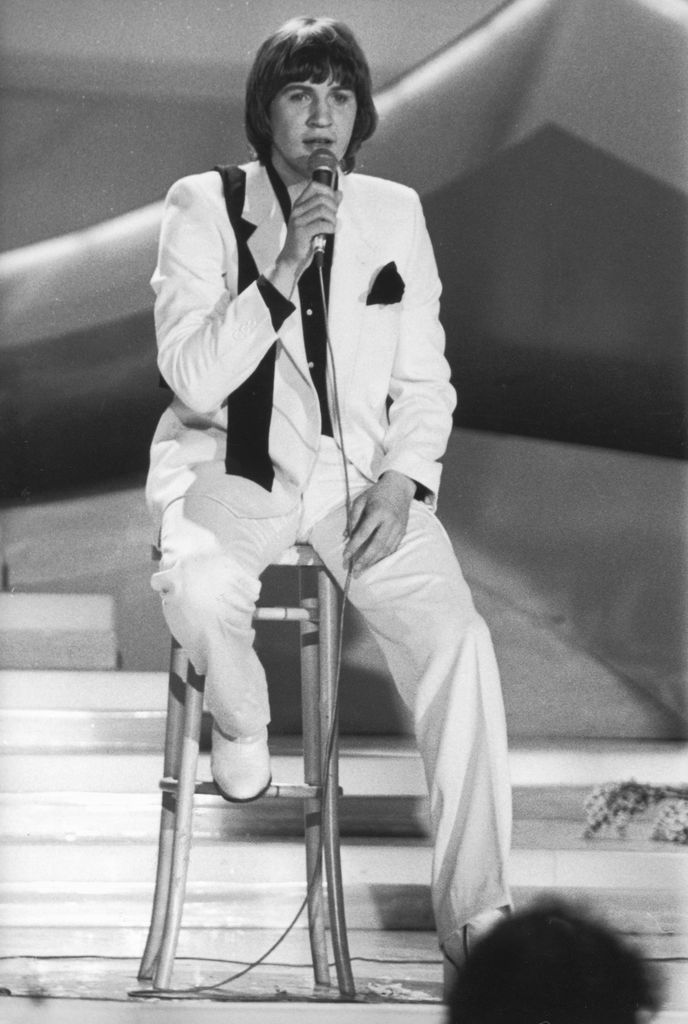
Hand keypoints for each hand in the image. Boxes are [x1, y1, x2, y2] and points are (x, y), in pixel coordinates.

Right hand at [267, 181, 340, 297]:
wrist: (291, 260)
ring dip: (333, 218)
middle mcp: (297, 210)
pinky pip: (322, 224)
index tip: (334, 201)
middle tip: (335, 217)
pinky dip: (331, 228)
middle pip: (321, 198)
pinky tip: (330, 232)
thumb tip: (339, 194)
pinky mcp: (302, 232)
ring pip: (323, 211)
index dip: (328, 190)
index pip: (314, 186)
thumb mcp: (314, 221)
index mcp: (299, 205)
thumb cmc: (304, 241)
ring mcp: (298, 221)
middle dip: (333, 206)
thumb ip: (326, 206)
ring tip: (332, 226)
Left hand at [343, 471, 414, 576]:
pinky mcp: (403, 531)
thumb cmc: (376, 493)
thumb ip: (353, 517)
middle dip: (365, 560)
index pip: (364, 533)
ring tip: (362, 569)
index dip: (354, 546)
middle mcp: (390, 521)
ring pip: (386, 549)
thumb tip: (346, 536)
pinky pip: (393, 548)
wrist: (399, 488)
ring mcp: (398, 528)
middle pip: (377, 545)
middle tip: (354, 571)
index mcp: (378, 512)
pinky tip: (374, 561)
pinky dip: (382, 556)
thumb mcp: (360, 500)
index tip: (345, 556)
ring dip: (373, 561)